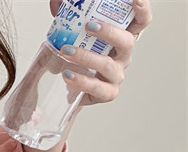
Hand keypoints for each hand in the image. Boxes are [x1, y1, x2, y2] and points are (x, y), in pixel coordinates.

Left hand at [23, 0, 152, 151]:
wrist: (68, 84)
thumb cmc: (78, 52)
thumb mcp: (76, 29)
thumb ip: (74, 12)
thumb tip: (57, 1)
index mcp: (123, 36)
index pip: (142, 21)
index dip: (143, 10)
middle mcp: (124, 55)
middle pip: (127, 42)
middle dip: (109, 32)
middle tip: (88, 25)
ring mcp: (116, 75)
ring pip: (108, 65)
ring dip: (87, 57)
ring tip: (66, 51)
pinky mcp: (105, 93)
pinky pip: (97, 88)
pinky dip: (81, 81)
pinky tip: (67, 75)